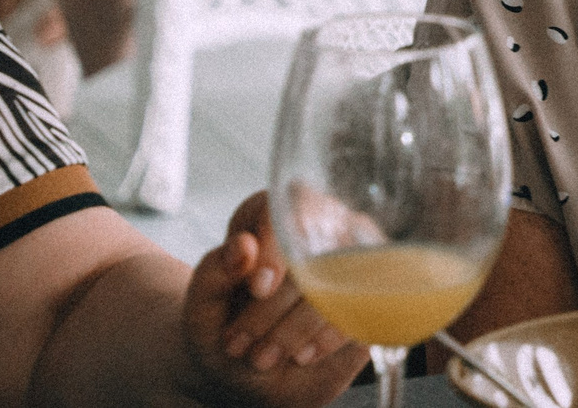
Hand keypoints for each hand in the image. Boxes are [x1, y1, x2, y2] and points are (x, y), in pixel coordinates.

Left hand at [181, 191, 364, 405]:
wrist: (249, 369)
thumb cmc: (225, 327)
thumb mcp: (202, 306)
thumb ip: (213, 274)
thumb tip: (242, 248)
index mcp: (270, 213)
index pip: (289, 206)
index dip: (276, 247)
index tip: (258, 289)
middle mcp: (320, 222)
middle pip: (316, 248)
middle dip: (276, 306)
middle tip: (242, 344)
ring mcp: (355, 254)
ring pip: (343, 277)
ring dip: (300, 325)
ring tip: (264, 357)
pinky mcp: (376, 291)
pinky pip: (366, 304)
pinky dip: (330, 335)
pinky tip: (302, 354)